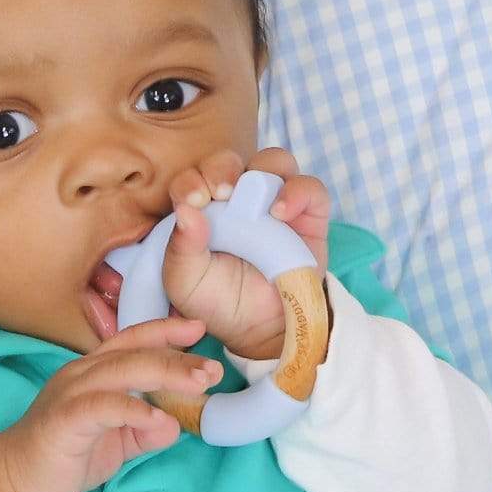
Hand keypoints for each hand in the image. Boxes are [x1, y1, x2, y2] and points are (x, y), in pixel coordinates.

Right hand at [0, 316, 221, 491]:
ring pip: (121, 372)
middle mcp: (81, 374)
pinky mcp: (64, 420)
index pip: (131, 342)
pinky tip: (156, 416)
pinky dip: (131, 408)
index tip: (199, 328)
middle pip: (133, 353)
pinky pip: (102, 407)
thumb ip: (144, 430)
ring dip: (164, 373)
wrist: (14, 481)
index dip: (164, 331)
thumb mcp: (115, 441)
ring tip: (198, 384)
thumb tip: (173, 423)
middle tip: (211, 368)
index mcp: (92, 372)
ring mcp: (70, 393)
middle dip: (176, 356)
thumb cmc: (64, 456)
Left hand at [162, 148, 330, 359]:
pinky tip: (281, 214)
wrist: (258, 328)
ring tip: (250, 200)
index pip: (192, 179)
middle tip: (217, 192)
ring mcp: (274, 204)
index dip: (190, 182)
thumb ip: (180, 248)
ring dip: (260, 171)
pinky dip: (297, 192)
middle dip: (220, 169)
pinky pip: (310, 188)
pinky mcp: (308, 215)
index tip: (192, 200)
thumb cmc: (216, 301)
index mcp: (202, 209)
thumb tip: (186, 211)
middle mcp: (237, 199)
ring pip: (272, 162)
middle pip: (230, 162)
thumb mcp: (185, 282)